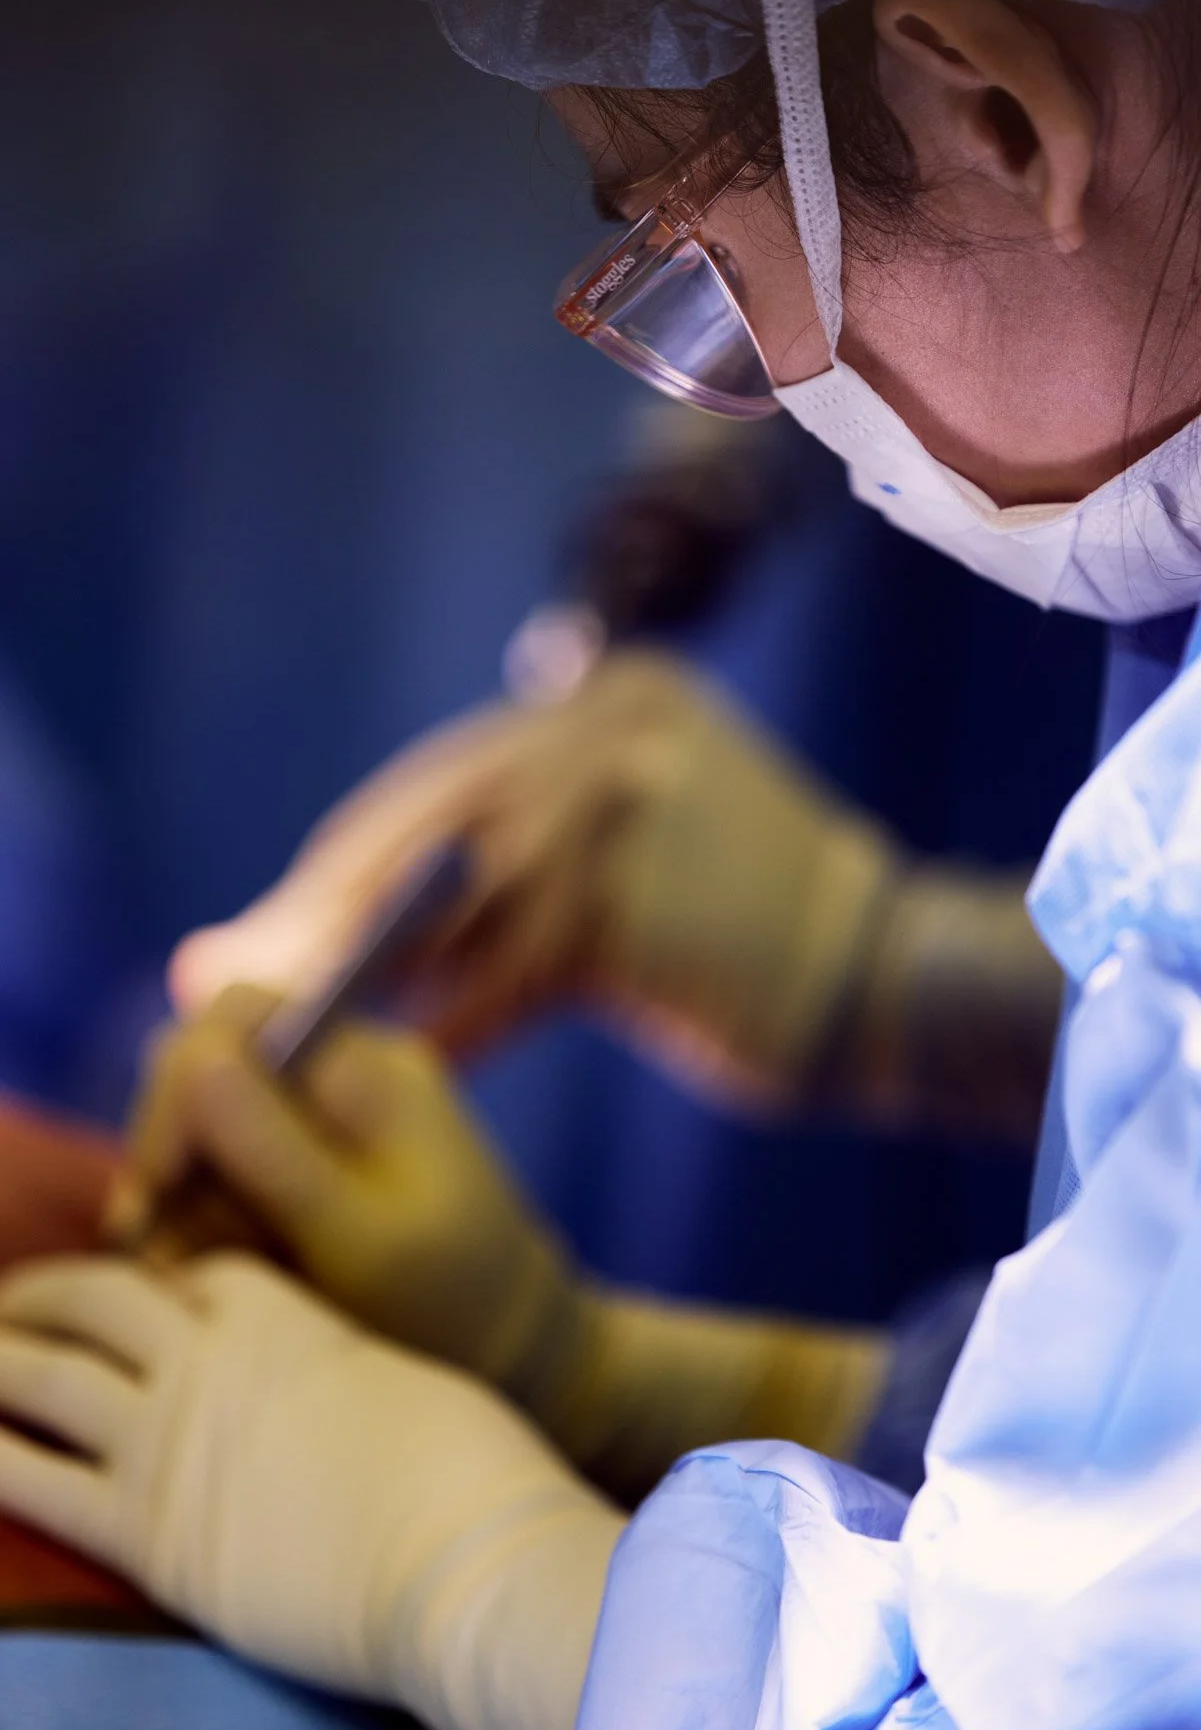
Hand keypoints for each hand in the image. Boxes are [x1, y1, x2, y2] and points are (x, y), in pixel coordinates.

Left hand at [0, 1253, 621, 1729]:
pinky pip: (38, 1483)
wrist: (454, 1545)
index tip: (138, 1297)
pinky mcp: (146, 1531)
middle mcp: (206, 1360)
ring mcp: (168, 1440)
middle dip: (42, 1294)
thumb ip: (340, 1369)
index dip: (157, 1284)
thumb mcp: (399, 1380)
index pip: (191, 1276)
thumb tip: (340, 1387)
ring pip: (46, 1377)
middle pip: (98, 1300)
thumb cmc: (461, 1460)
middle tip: (9, 1302)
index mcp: (278, 1312)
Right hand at [117, 989, 584, 1408]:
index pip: (235, 1015)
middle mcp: (345, 1070)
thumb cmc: (448, 1300)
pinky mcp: (315, 1157)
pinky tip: (238, 1267)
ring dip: (191, 1198)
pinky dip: (216, 1216)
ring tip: (213, 1271)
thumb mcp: (358, 1237)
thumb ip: (272, 1150)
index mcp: (368, 1067)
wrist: (515, 1341)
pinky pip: (234, 1164)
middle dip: (177, 1155)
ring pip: (208, 1124)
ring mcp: (330, 1111)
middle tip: (172, 1250)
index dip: (178, 1084)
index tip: (160, 1183)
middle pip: (207, 1067)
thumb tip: (195, 1055)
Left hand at [170, 654, 895, 1103]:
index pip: (446, 782)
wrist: (892, 972)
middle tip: (232, 972)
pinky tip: (405, 1061)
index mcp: (610, 695)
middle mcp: (611, 729)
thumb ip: (519, 847)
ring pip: (451, 904)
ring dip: (362, 975)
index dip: (353, 860)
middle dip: (322, 910)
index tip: (288, 921)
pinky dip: (452, 1022)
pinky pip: (505, 972)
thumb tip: (357, 900)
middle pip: (426, 828)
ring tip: (295, 1030)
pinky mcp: (631, 905)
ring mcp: (622, 809)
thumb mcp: (633, 844)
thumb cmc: (745, 928)